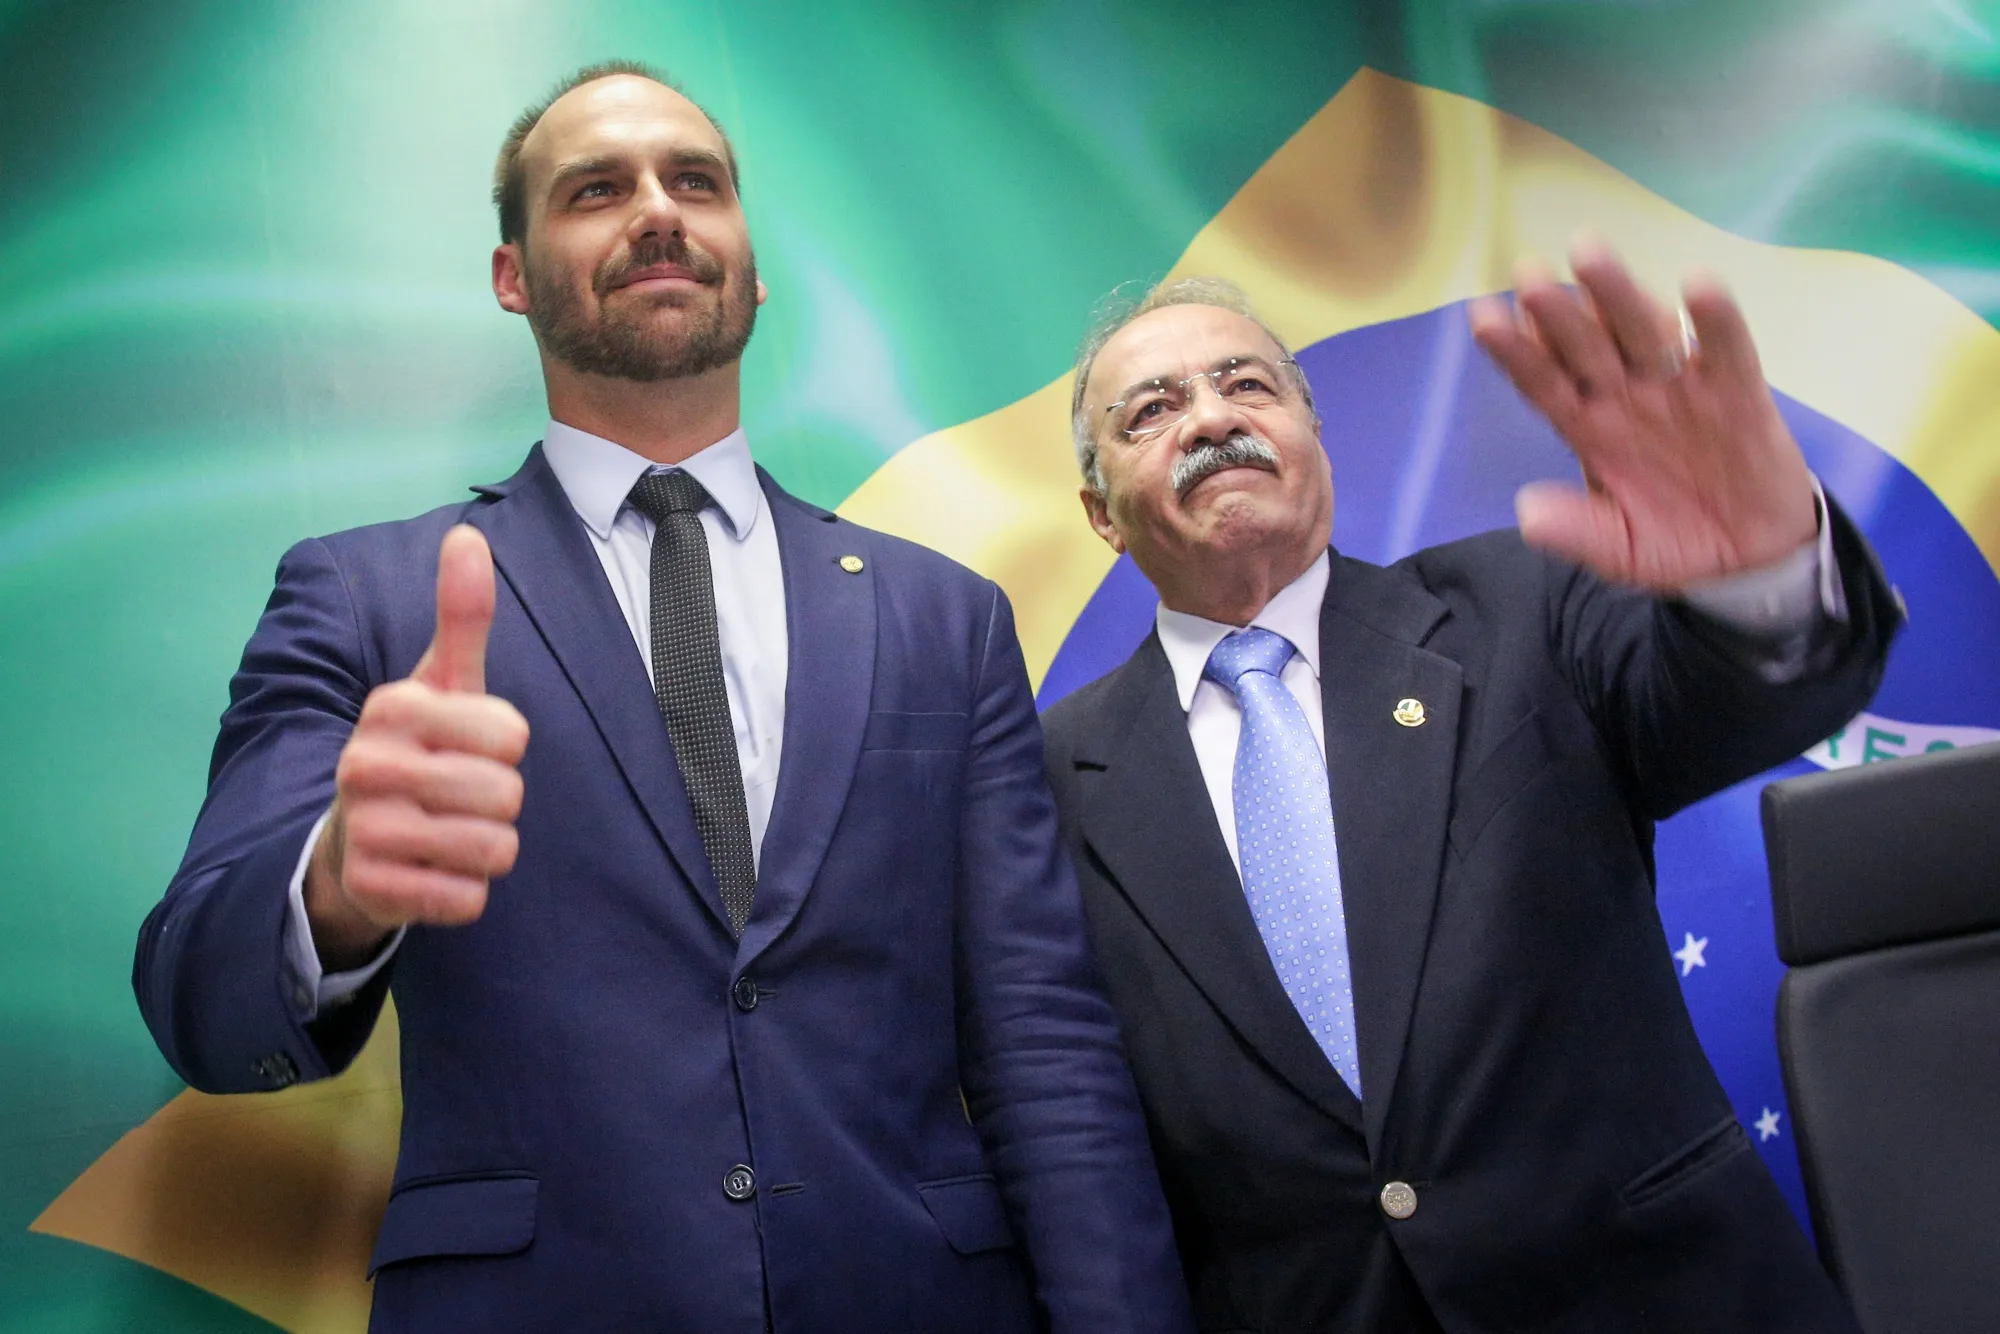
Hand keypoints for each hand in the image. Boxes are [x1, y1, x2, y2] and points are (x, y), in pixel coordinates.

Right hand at [304, 526, 528, 969]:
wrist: (350, 842)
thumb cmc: (416, 749)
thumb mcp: (440, 682)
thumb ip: (462, 616)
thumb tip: (469, 534)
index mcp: (393, 708)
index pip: (513, 735)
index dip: (507, 746)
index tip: (471, 746)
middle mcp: (366, 764)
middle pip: (507, 796)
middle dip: (500, 802)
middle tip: (458, 796)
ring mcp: (364, 830)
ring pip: (494, 849)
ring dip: (489, 849)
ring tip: (449, 833)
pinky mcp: (371, 891)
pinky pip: (468, 899)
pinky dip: (466, 892)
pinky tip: (433, 872)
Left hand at [1468, 237, 1816, 591]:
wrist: (1750, 556)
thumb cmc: (1672, 541)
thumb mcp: (1617, 549)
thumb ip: (1576, 531)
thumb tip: (1527, 513)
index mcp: (1589, 429)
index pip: (1544, 383)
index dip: (1516, 353)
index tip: (1483, 319)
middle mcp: (1627, 397)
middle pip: (1586, 346)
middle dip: (1557, 312)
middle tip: (1527, 273)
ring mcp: (1680, 389)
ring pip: (1643, 333)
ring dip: (1618, 295)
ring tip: (1589, 256)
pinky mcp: (1738, 393)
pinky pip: (1725, 351)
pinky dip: (1714, 320)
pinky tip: (1697, 284)